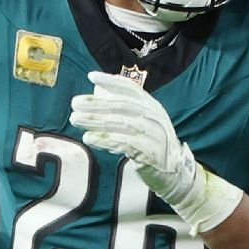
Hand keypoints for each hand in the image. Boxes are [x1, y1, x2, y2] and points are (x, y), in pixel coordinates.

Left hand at [70, 72, 242, 233]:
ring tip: (76, 119)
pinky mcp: (149, 153)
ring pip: (121, 123)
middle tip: (75, 103)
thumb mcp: (143, 122)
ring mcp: (153, 134)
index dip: (111, 81)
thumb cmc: (152, 144)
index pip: (131, 88)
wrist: (174, 172)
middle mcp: (154, 117)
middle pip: (122, 105)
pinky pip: (124, 143)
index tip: (91, 76)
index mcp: (152, 106)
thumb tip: (98, 91)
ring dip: (96, 120)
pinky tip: (89, 137)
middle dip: (96, 103)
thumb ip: (124, 108)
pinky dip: (105, 139)